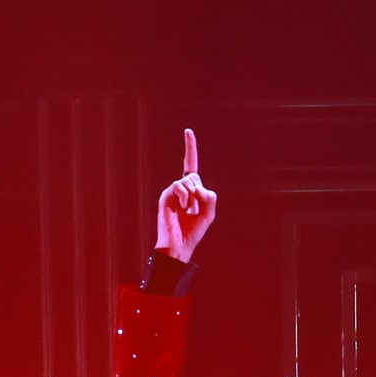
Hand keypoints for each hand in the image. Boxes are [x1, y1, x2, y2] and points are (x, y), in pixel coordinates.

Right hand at [157, 130, 215, 263]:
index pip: (190, 165)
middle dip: (200, 193)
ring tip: (189, 212)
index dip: (190, 149)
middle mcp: (180, 188)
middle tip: (195, 210)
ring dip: (194, 198)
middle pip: (195, 176)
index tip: (188, 131)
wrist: (179, 245)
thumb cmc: (193, 231)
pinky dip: (186, 198)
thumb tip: (196, 185)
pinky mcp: (166, 196)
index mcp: (190, 191)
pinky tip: (184, 209)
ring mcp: (172, 191)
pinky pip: (180, 186)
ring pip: (189, 181)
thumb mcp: (209, 212)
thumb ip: (209, 196)